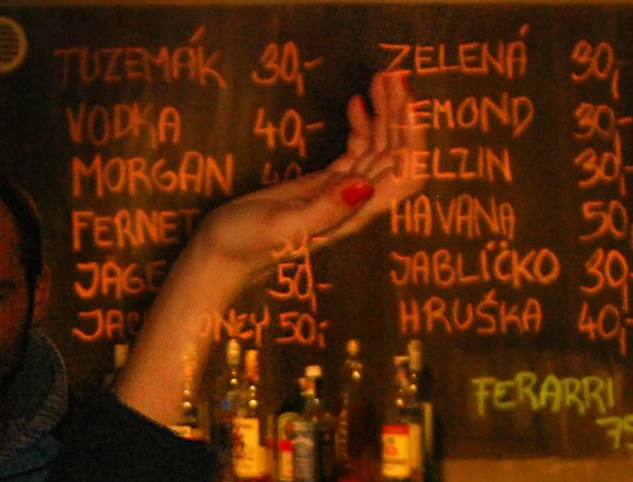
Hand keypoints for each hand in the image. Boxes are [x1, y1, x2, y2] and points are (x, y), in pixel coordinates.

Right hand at [114, 69, 422, 422]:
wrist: (220, 255)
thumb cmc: (246, 245)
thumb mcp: (284, 226)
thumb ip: (327, 209)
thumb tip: (365, 186)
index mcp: (354, 213)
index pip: (403, 174)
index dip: (412, 138)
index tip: (406, 102)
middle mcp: (356, 204)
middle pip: (396, 155)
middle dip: (400, 114)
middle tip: (392, 74)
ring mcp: (342, 192)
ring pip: (379, 148)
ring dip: (385, 113)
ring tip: (380, 77)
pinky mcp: (325, 184)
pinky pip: (357, 151)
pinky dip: (364, 124)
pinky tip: (357, 102)